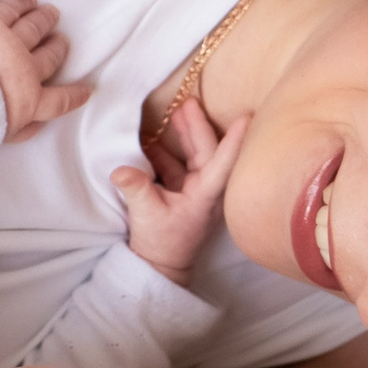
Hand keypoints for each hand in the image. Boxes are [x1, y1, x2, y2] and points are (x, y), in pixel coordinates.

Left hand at [0, 0, 90, 142]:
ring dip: (45, 20)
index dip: (75, 95)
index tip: (86, 89)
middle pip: (49, 57)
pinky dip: (23, 4)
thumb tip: (37, 125)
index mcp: (29, 101)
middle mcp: (26, 70)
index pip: (60, 100)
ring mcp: (10, 43)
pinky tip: (29, 1)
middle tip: (62, 40)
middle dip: (58, 48)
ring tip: (51, 14)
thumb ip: (22, 130)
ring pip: (35, 28)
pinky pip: (13, 9)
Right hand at [113, 101, 247, 284]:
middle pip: (206, 151)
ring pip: (193, 155)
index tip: (247, 118)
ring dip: (184, 135)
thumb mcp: (145, 214)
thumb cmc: (160, 244)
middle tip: (189, 101)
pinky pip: (178, 165)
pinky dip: (166, 152)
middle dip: (197, 125)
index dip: (234, 140)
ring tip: (175, 111)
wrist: (159, 266)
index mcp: (205, 195)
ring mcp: (195, 190)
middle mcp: (206, 190)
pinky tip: (151, 139)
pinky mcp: (183, 192)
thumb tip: (120, 169)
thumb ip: (135, 188)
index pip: (223, 163)